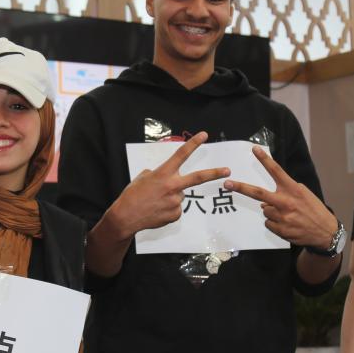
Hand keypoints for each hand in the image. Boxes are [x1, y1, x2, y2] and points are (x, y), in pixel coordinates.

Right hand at [110, 132, 229, 238]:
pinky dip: (168, 209)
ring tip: (156, 202)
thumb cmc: (132, 195)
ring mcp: (175, 201)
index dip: (193, 144)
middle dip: (214, 173)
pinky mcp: (176, 214)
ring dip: (171, 197)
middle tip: (227, 170)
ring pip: (179, 196)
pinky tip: (157, 211)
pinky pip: (176, 209)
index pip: (181, 154)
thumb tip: (166, 179)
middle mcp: (172, 186)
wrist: (126, 217)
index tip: (204, 135)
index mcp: (163, 173)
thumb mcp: (142, 178)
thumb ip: (157, 175)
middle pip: (198, 178)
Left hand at [223, 146, 336, 247]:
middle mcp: (286, 202)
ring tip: (287, 215)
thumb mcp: (304, 194)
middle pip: (258, 193)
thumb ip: (285, 192)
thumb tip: (264, 201)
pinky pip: (268, 223)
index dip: (265, 160)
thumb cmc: (314, 209)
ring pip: (264, 210)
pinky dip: (275, 223)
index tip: (255, 149)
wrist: (325, 232)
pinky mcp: (280, 229)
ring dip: (271, 211)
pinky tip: (288, 224)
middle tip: (227, 183)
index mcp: (293, 189)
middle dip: (241, 187)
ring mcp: (282, 217)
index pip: (277, 171)